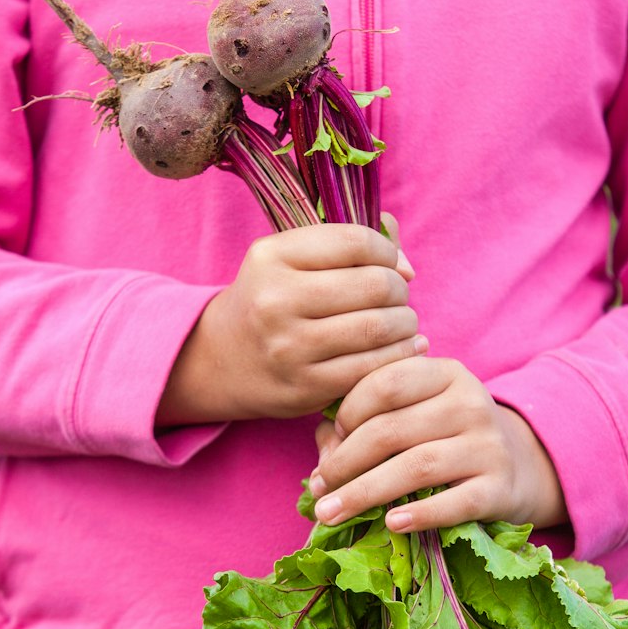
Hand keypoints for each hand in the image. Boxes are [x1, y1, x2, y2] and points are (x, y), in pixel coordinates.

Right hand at [156, 221, 424, 425]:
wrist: (221, 360)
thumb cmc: (272, 300)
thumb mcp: (290, 258)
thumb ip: (348, 243)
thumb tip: (405, 265)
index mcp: (272, 256)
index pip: (355, 241)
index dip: (388, 251)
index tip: (393, 264)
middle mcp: (275, 300)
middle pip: (374, 285)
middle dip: (399, 289)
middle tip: (398, 297)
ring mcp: (289, 347)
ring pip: (378, 327)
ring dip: (405, 323)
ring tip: (403, 322)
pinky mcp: (305, 387)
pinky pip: (371, 367)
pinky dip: (400, 355)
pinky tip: (404, 348)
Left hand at [308, 356, 567, 533]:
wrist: (518, 466)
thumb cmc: (445, 437)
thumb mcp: (414, 413)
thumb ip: (365, 421)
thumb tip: (324, 453)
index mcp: (445, 373)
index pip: (386, 382)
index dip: (348, 412)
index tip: (329, 441)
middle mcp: (471, 403)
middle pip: (392, 429)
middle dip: (344, 462)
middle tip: (318, 488)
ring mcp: (488, 446)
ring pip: (416, 466)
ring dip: (365, 492)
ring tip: (330, 512)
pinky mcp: (499, 488)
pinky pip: (454, 503)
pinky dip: (420, 515)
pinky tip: (390, 523)